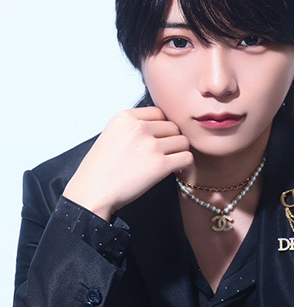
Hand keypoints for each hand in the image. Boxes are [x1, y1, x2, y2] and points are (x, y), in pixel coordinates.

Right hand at [63, 107, 192, 220]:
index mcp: (125, 117)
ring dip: (179, 153)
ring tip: (170, 164)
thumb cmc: (100, 170)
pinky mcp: (160, 164)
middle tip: (164, 156)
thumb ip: (133, 128)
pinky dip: (186, 166)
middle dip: (171, 142)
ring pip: (183, 142)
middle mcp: (138, 127)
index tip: (158, 141)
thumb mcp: (111, 135)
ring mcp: (150, 145)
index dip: (161, 129)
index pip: (159, 113)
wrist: (92, 193)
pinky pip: (187, 158)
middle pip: (173, 127)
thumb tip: (161, 129)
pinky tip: (178, 172)